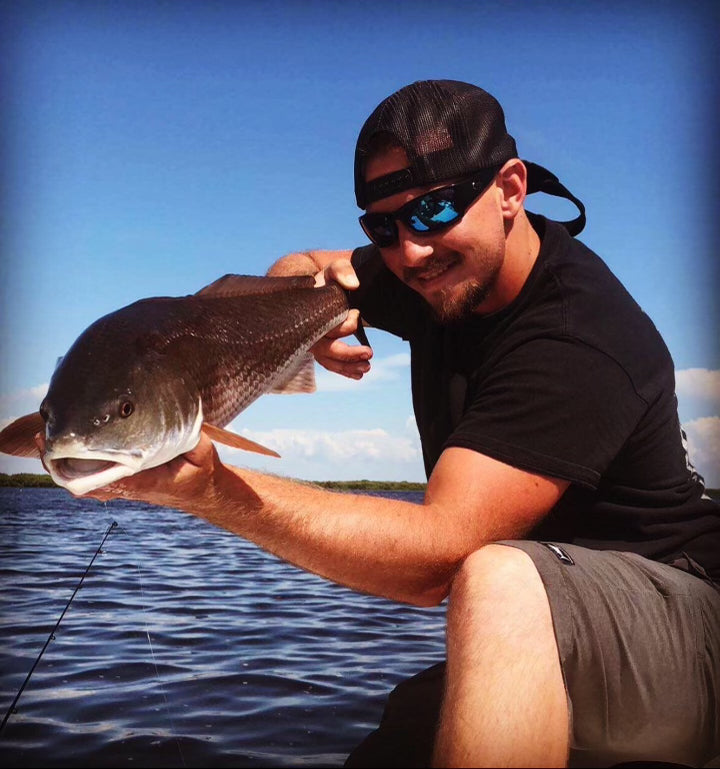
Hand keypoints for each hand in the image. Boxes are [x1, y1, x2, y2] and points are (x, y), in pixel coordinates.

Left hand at [35, 430, 224, 510]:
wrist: (204, 491)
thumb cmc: (199, 471)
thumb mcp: (200, 451)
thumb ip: (190, 436)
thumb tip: (183, 413)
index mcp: (142, 480)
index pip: (102, 478)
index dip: (76, 466)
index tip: (59, 448)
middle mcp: (128, 487)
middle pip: (82, 481)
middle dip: (60, 461)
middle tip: (43, 437)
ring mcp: (124, 487)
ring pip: (84, 482)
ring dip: (63, 466)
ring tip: (45, 442)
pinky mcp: (124, 483)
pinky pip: (94, 480)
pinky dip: (76, 469)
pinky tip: (64, 454)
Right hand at [312, 259, 372, 378]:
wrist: (318, 288)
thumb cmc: (326, 279)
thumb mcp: (334, 269)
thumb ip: (342, 272)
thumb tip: (354, 284)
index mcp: (310, 316)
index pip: (327, 329)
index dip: (345, 326)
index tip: (356, 313)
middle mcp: (309, 333)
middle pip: (328, 350)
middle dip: (349, 354)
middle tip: (370, 354)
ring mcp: (314, 343)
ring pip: (330, 361)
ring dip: (349, 367)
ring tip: (367, 367)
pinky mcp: (321, 349)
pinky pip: (330, 364)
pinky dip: (344, 371)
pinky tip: (359, 374)